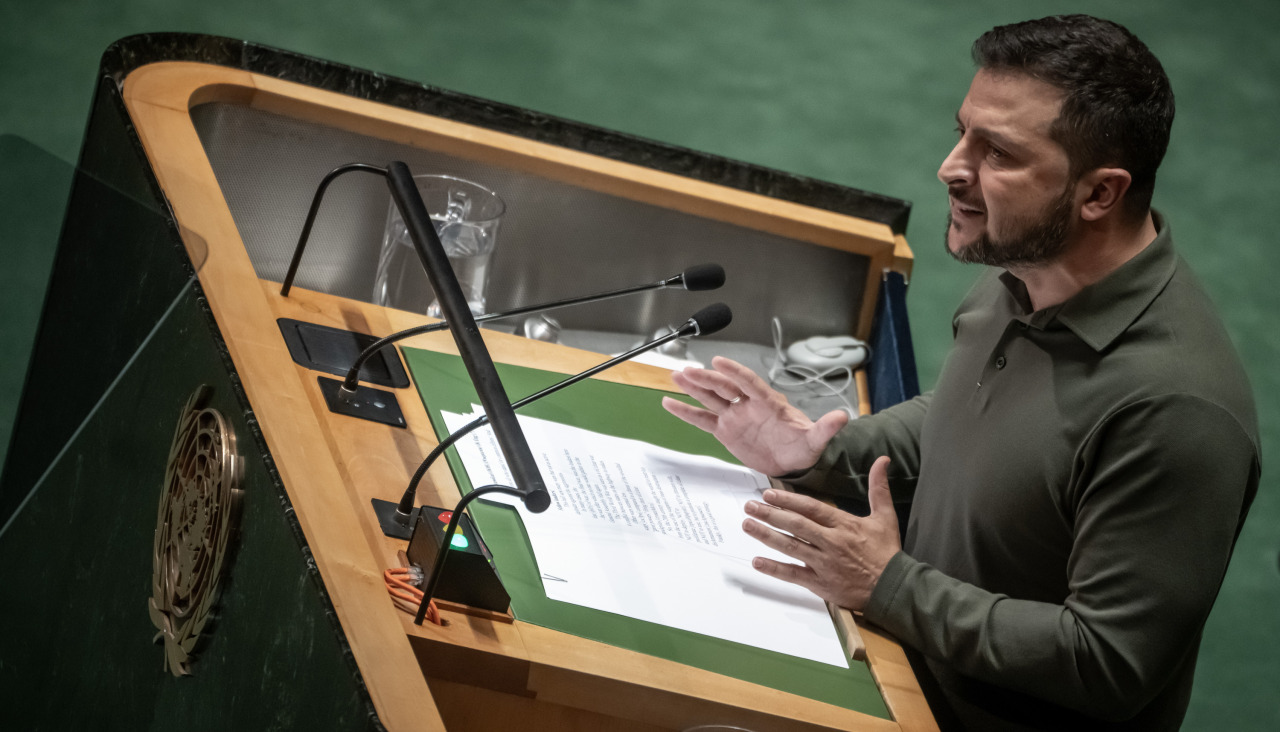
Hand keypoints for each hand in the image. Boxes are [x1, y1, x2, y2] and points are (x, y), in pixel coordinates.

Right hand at [662, 356, 848, 475]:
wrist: (793, 462)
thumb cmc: (803, 446)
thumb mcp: (815, 439)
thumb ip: (825, 428)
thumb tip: (842, 417)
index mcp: (768, 402)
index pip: (749, 383)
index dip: (734, 372)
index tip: (718, 362)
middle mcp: (748, 404)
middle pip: (725, 387)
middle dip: (707, 379)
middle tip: (688, 371)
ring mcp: (735, 416)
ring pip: (711, 398)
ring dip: (693, 387)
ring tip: (675, 375)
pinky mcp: (725, 430)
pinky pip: (703, 419)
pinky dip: (686, 412)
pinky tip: (668, 403)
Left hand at [743, 456, 899, 609]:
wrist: (893, 588)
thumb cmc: (887, 552)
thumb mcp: (885, 516)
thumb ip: (879, 488)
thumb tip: (882, 460)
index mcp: (844, 525)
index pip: (811, 508)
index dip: (788, 500)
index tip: (768, 494)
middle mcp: (831, 542)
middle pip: (795, 525)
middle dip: (770, 514)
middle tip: (749, 506)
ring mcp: (823, 563)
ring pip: (790, 546)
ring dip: (766, 535)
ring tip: (747, 525)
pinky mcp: (820, 583)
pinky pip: (792, 574)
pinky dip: (774, 568)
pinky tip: (757, 561)